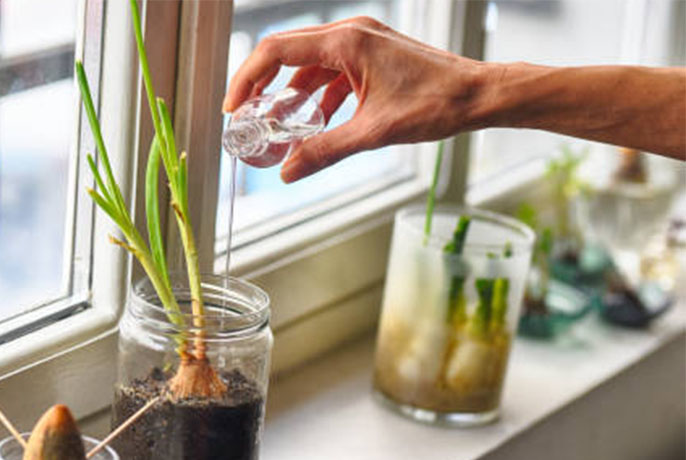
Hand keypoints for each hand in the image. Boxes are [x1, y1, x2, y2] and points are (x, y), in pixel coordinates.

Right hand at [223, 17, 483, 182]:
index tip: (234, 107)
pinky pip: (331, 73)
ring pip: (308, 65)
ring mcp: (362, 43)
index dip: (247, 78)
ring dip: (289, 94)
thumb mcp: (373, 132)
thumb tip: (289, 171)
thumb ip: (325, 151)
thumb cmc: (436, 103)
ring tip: (274, 127)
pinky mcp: (372, 57)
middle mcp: (351, 34)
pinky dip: (316, 96)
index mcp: (346, 42)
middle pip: (286, 53)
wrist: (479, 95)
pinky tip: (312, 123)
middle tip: (245, 118)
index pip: (276, 50)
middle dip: (262, 87)